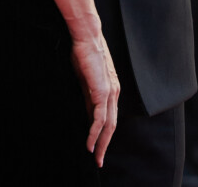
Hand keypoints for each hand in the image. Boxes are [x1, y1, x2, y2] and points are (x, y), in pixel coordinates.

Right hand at [70, 35, 118, 167]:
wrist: (86, 36)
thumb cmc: (83, 52)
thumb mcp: (84, 78)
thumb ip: (87, 94)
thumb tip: (85, 109)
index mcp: (110, 88)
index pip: (108, 116)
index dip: (103, 133)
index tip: (96, 146)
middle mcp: (113, 92)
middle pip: (111, 125)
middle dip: (105, 144)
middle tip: (98, 159)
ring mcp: (109, 92)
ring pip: (108, 125)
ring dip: (101, 143)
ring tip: (94, 157)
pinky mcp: (102, 92)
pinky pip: (99, 119)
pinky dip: (94, 133)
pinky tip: (89, 144)